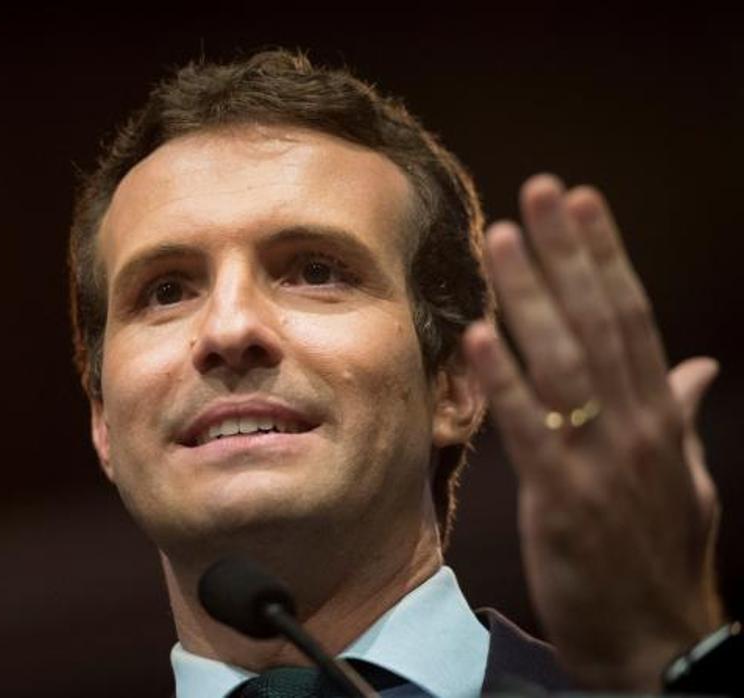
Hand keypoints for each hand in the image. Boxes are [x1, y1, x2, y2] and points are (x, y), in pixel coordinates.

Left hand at [462, 175, 721, 689]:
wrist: (655, 640)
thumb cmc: (658, 555)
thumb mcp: (682, 478)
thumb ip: (680, 415)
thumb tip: (695, 365)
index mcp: (659, 416)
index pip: (631, 317)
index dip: (605, 256)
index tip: (581, 202)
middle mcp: (636, 426)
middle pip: (600, 321)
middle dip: (569, 252)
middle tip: (539, 190)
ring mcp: (602, 461)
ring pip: (566, 362)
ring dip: (533, 296)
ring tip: (503, 237)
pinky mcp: (564, 500)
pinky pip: (531, 430)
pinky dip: (507, 382)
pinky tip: (483, 335)